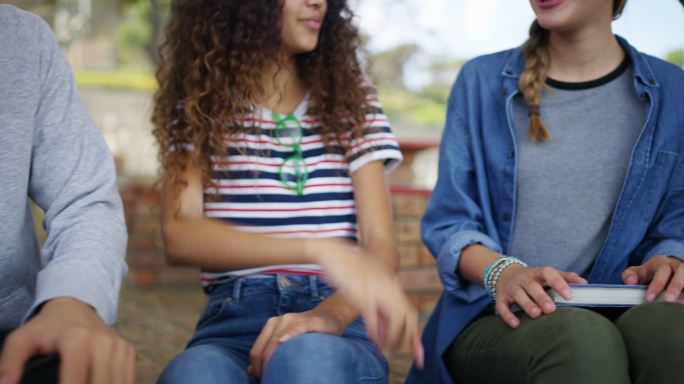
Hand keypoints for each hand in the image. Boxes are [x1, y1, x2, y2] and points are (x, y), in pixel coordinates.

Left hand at [0, 297, 134, 383]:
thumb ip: (11, 362)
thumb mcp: (22, 339)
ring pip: (119, 382)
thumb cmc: (46, 328)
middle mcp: (103, 341)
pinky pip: (129, 378)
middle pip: (102, 383)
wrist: (74, 307)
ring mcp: (119, 345)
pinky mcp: (127, 350)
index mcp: (77, 338)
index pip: (77, 380)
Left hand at [247, 307, 343, 377]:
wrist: (329, 316)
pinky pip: (298, 328)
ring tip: (277, 374)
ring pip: (278, 340)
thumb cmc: (306, 333)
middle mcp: (280, 320)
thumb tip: (250, 371)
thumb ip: (268, 352)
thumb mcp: (285, 340)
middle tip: (270, 380)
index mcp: (271, 325)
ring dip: (275, 359)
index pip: (257, 350)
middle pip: (266, 348)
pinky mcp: (310, 321)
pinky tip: (284, 342)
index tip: (262, 379)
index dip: (257, 367)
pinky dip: (290, 335)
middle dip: (265, 367)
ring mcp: (294, 319)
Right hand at [306, 239, 423, 368]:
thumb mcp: (367, 287)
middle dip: (410, 338)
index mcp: (391, 286)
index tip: (417, 351)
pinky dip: (375, 329)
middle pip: (409, 316)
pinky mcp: (362, 292)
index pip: (410, 312)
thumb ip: (378, 305)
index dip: (414, 333)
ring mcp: (376, 289)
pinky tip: (373, 338)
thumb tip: (382, 328)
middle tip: (403, 353)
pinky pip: (374, 315)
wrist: (335, 250)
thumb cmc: (349, 269)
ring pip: (396, 317)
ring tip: (386, 347)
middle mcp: (388, 287)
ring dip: (392, 336)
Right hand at [495, 265, 586, 327]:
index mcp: (537, 272)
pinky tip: (516, 324)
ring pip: (518, 295)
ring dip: (526, 304)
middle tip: (551, 308)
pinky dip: (508, 315)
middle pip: (532, 286)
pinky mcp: (501, 297)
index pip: (548, 273)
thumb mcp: (546, 273)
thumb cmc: (532, 277)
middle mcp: (523, 278)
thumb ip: (565, 277)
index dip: (558, 283)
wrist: (503, 273)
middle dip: (541, 297)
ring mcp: (511, 287)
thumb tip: (584, 283)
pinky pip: (502, 306)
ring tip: (536, 314)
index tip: (569, 295)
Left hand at [622, 255, 683, 302]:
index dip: (657, 284)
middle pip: (681, 272)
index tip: (649, 298)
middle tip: (669, 301)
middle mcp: (677, 267)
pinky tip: (683, 308)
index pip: (662, 270)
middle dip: (675, 286)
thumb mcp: (637, 272)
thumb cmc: (649, 273)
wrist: (665, 268)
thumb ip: (629, 276)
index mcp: (662, 263)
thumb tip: (631, 283)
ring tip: (680, 307)